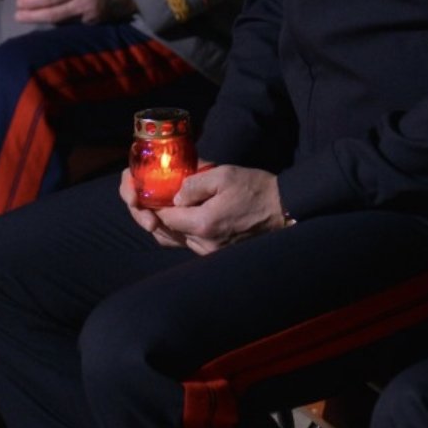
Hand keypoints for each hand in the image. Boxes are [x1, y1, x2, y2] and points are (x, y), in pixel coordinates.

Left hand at [14, 0, 135, 26]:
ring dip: (43, 19)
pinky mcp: (95, 22)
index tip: (18, 3)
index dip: (32, 3)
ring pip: (61, 21)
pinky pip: (73, 22)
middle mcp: (84, 4)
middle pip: (53, 15)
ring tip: (28, 17)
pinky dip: (59, 20)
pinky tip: (48, 18)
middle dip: (32, 16)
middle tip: (16, 16)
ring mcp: (91, 16)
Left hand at [139, 164, 289, 255]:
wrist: (283, 208)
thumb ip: (193, 183)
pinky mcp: (217, 253)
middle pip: (165, 232)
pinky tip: (181, 213)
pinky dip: (180, 229)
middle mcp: (204, 244)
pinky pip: (189, 243)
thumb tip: (174, 196)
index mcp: (203, 224)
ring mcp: (211, 251)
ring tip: (160, 202)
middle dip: (151, 214)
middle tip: (145, 196)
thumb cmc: (255, 189)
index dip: (149, 203)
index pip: (163, 218)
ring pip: (176, 240)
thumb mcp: (223, 175)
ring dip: (165, 223)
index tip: (144, 189)